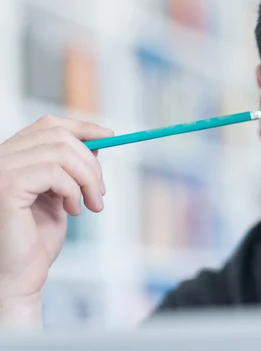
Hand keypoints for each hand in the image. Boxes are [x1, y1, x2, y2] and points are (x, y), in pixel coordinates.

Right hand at [0, 115, 112, 325]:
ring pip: (60, 152)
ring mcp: (0, 170)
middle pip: (58, 135)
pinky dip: (72, 189)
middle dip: (90, 162)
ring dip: (87, 178)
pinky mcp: (6, 187)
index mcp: (13, 157)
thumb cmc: (37, 239)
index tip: (110, 136)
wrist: (20, 275)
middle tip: (101, 192)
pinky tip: (73, 211)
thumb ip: (71, 167)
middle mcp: (1, 158)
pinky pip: (53, 171)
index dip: (82, 127)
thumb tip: (98, 141)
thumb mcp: (61, 194)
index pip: (48, 125)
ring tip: (92, 204)